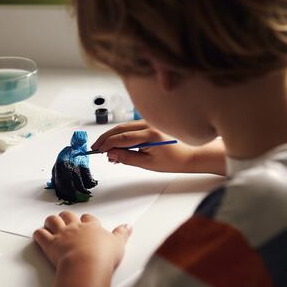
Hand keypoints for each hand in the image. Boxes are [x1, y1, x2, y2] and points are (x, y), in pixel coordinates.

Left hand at [34, 211, 130, 270]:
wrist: (86, 265)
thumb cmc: (102, 256)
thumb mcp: (118, 244)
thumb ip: (122, 234)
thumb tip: (128, 226)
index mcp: (92, 227)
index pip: (89, 218)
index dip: (86, 220)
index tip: (86, 222)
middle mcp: (75, 228)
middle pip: (68, 215)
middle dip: (66, 217)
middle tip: (66, 221)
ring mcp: (61, 235)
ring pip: (52, 221)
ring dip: (51, 222)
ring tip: (51, 224)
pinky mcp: (50, 244)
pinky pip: (40, 234)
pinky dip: (39, 234)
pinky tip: (40, 235)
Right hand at [92, 121, 224, 173]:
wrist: (191, 154)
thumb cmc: (174, 160)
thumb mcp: (148, 163)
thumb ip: (127, 158)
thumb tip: (111, 155)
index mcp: (150, 135)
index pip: (122, 138)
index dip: (108, 144)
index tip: (98, 151)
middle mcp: (149, 124)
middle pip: (120, 128)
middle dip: (105, 138)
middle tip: (95, 148)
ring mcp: (150, 122)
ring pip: (124, 127)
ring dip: (112, 136)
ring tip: (103, 148)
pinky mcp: (150, 123)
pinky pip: (131, 127)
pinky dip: (121, 135)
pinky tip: (116, 144)